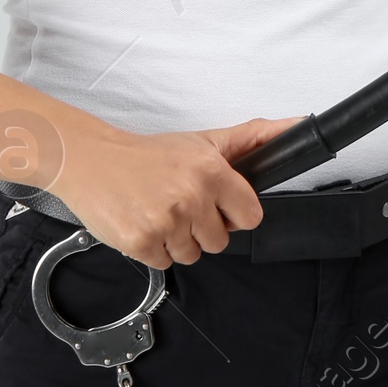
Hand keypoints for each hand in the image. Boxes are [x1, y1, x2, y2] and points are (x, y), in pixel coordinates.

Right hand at [57, 114, 301, 268]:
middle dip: (202, 227)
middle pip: (220, 241)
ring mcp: (165, 222)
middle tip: (179, 204)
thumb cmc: (147, 154)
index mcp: (209, 171)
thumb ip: (253, 137)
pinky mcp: (141, 242)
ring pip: (193, 254)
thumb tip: (297, 124)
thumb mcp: (203, 141)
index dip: (233, 213)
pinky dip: (154, 248)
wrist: (90, 159)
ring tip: (159, 212)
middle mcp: (190, 197)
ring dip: (177, 239)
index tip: (215, 205)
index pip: (250, 216)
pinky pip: (165, 262)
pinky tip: (144, 222)